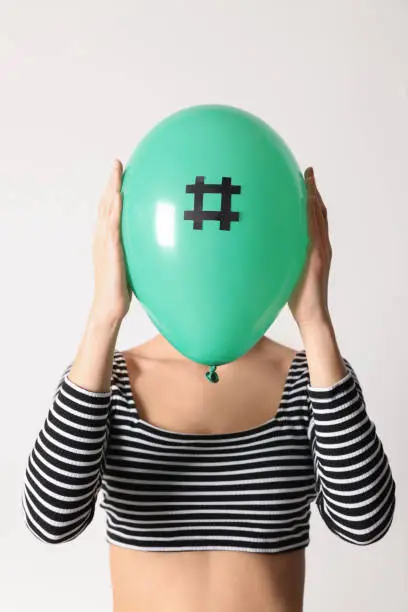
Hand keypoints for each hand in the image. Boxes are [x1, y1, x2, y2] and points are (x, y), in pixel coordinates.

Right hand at [91, 159, 131, 323]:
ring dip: (112, 187)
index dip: (113, 191)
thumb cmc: (121, 290)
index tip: (120, 175)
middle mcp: (103, 237)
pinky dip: (115, 207)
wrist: (110, 306)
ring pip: (107, 208)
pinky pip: (113, 224)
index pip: (110, 210)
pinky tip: (121, 194)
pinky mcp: (110, 249)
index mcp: (107, 240)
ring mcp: (105, 242)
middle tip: (117, 163)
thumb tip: (155, 244)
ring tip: (117, 169)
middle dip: (111, 182)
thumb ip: (138, 251)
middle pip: (106, 203)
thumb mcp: (131, 265)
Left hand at [288, 167, 331, 327]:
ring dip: (314, 197)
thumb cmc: (297, 298)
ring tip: (308, 179)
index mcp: (314, 249)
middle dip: (314, 191)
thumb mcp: (286, 272)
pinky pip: (315, 233)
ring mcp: (320, 252)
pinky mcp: (316, 259)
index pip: (314, 219)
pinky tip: (306, 203)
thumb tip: (264, 248)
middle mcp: (321, 247)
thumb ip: (281, 258)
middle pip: (319, 213)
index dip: (310, 199)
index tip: (303, 181)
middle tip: (307, 171)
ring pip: (319, 219)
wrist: (312, 317)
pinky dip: (312, 217)